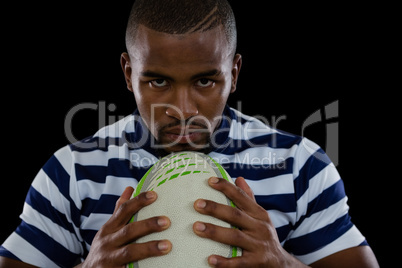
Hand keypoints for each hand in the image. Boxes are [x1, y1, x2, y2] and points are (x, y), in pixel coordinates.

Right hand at [79, 187, 171, 267]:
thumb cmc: (105, 247)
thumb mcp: (109, 229)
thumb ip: (119, 210)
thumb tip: (130, 188)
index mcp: (108, 228)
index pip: (123, 210)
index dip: (138, 201)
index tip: (154, 195)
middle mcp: (107, 242)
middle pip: (128, 231)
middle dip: (148, 225)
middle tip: (167, 221)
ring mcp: (109, 259)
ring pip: (130, 252)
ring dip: (149, 248)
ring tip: (167, 245)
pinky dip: (141, 266)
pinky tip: (158, 265)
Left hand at [193, 177, 307, 267]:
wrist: (282, 265)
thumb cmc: (264, 237)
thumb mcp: (261, 217)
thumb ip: (249, 199)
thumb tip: (239, 178)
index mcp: (259, 215)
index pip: (241, 197)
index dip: (226, 188)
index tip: (210, 181)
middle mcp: (259, 228)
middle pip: (235, 215)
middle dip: (215, 208)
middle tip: (197, 204)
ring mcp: (258, 246)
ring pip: (235, 237)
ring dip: (215, 232)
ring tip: (196, 227)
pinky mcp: (255, 263)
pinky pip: (238, 262)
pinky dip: (224, 262)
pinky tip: (210, 259)